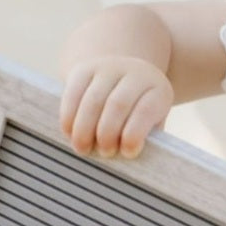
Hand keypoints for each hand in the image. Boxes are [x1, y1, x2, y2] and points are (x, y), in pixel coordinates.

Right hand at [59, 56, 173, 158]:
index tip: (127, 153)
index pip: (146, 110)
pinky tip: (69, 132)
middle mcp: (135, 73)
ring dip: (84, 129)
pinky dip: (68, 116)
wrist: (124, 78)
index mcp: (157, 89)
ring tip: (83, 148)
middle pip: (117, 104)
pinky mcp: (84, 69)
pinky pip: (73, 93)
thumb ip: (143, 139)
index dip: (134, 134)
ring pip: (93, 100)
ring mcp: (108, 68)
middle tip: (104, 153)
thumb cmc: (139, 113)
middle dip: (107, 133)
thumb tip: (126, 158)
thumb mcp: (150, 123)